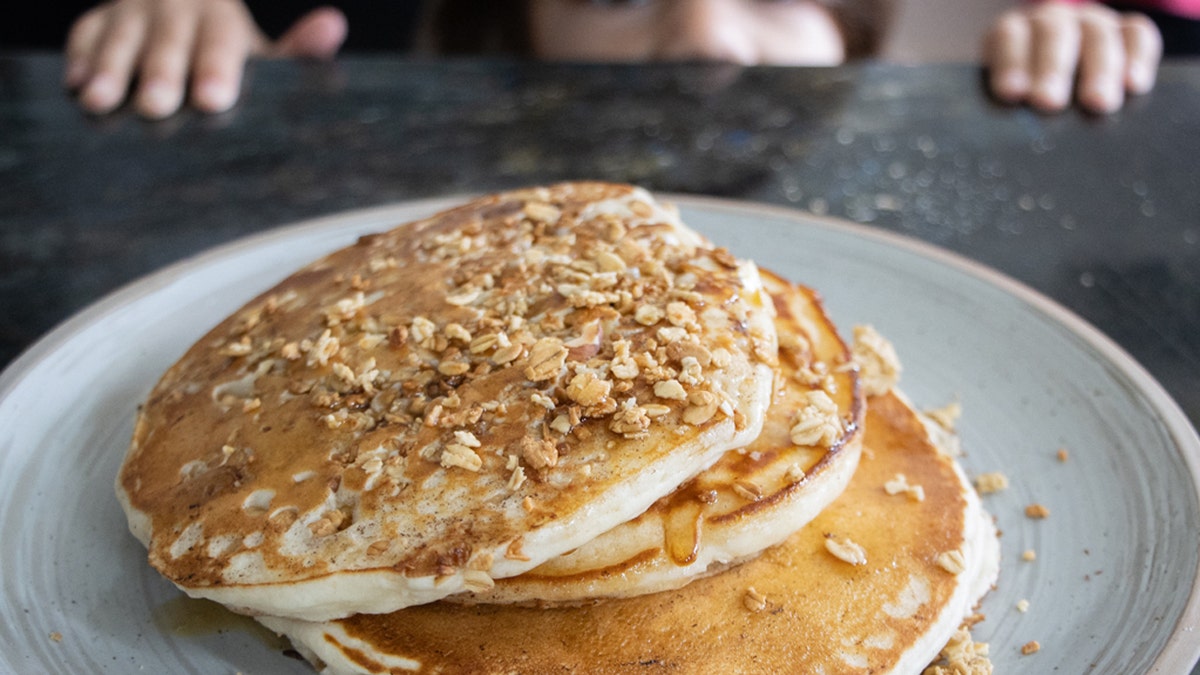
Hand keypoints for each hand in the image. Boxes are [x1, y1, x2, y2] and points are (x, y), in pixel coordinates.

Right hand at [64, 0, 347, 118]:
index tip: (213, 98)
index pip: (220, 39)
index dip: (215, 67)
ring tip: (98, 102)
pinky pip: (84, 33)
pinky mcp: (98, 21)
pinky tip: (73, 84)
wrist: (185, 13)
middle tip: (156, 105)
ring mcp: (132, 13)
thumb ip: (297, 49)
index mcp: (220, 14)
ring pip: (119, 36)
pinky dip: (79, 56)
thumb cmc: (227, 50)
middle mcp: (174, 7)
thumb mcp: (262, 53)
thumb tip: (332, 25)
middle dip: (160, 71)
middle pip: (167, 40)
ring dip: (108, 68)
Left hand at [984, 1, 1161, 113]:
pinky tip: (1134, 85)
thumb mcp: (1013, 95)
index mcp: (1015, 32)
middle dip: (1052, 70)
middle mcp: (1053, 20)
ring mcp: (1090, 23)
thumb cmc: (1028, 97)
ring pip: (1097, 35)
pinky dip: (1137, 57)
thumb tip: (1014, 123)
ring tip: (1098, 103)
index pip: (1010, 36)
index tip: (1012, 93)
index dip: (1010, 62)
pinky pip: (1136, 35)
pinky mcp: (1126, 31)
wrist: (1060, 80)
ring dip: (1098, 69)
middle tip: (1049, 103)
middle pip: (1054, 35)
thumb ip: (1012, 101)